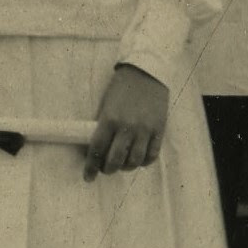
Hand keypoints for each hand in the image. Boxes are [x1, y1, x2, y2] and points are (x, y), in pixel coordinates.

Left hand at [85, 63, 168, 177]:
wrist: (146, 71)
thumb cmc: (122, 87)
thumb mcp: (106, 104)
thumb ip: (103, 127)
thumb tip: (98, 150)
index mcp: (109, 119)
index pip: (96, 151)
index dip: (91, 167)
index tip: (88, 177)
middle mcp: (127, 127)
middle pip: (115, 161)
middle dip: (107, 169)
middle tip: (105, 169)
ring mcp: (145, 130)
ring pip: (134, 161)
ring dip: (126, 167)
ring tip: (122, 164)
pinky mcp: (159, 129)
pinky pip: (151, 155)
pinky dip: (144, 162)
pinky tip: (138, 159)